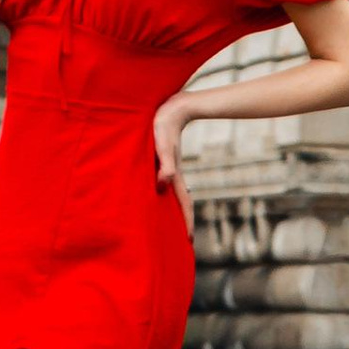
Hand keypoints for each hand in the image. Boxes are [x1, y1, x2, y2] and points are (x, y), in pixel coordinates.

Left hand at [152, 96, 195, 232]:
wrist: (175, 107)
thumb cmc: (164, 125)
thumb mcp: (162, 145)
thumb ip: (165, 164)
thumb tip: (163, 183)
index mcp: (173, 175)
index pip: (183, 203)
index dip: (186, 222)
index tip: (189, 240)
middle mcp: (172, 175)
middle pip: (180, 203)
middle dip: (182, 222)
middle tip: (182, 240)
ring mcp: (169, 168)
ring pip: (172, 194)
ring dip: (174, 209)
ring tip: (170, 224)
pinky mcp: (163, 160)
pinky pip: (165, 183)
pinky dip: (165, 194)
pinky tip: (159, 194)